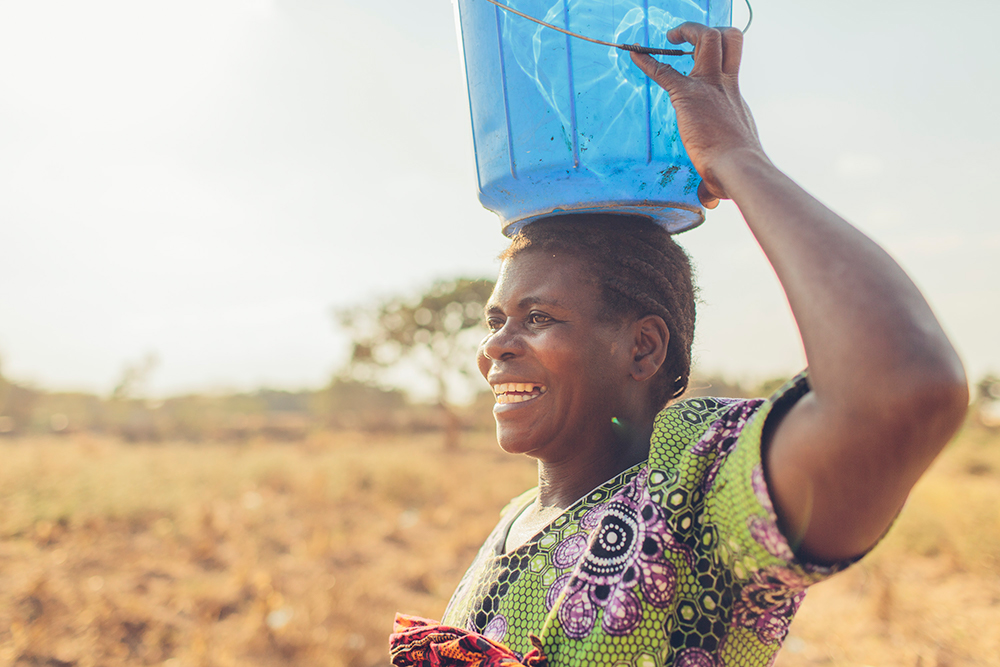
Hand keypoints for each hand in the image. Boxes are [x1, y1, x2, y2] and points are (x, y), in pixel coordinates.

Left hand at [631, 23, 764, 208]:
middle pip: (728, 40)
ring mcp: (710, 87)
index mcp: (735, 101)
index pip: (727, 70)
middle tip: (684, 38)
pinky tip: (633, 54)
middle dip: (707, 31)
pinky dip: (646, 60)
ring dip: (688, 31)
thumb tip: (708, 202)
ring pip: (708, 39)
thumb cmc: (736, 175)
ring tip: (670, 34)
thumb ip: (713, 186)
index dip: (716, 62)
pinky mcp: (688, 94)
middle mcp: (726, 87)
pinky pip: (664, 70)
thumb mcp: (727, 172)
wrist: (739, 168)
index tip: (699, 61)